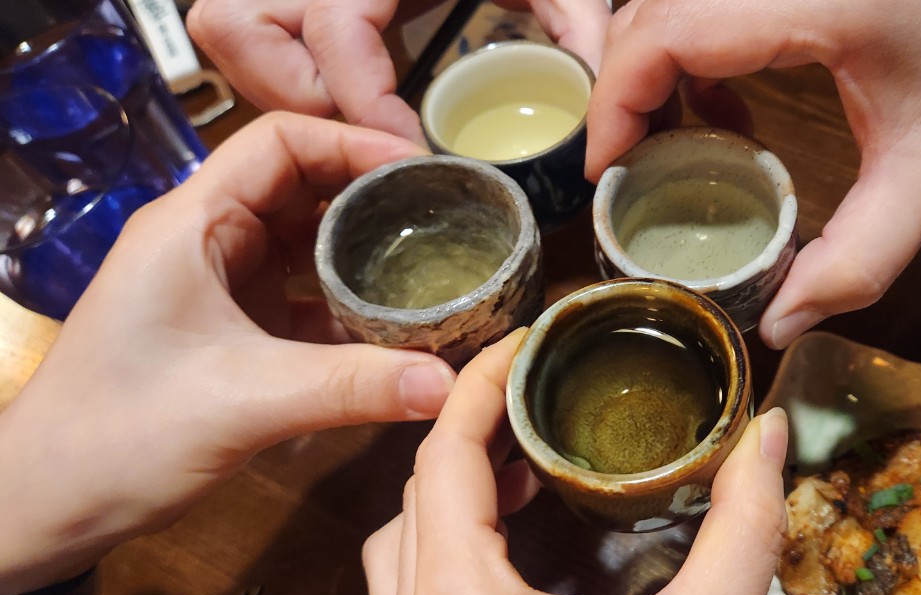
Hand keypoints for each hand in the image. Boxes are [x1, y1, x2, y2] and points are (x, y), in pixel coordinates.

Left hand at [0, 113, 454, 594]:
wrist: (53, 502)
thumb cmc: (118, 434)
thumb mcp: (244, 401)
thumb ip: (351, 387)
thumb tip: (448, 381)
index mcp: (192, 225)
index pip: (280, 143)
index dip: (353, 143)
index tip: (422, 171)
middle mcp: (208, 242)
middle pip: (304, 187)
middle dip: (374, 197)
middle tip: (448, 216)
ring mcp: (222, 288)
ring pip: (310, 246)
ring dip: (369, 253)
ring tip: (438, 263)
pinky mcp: (236, 333)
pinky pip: (308, 301)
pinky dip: (354, 308)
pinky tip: (401, 327)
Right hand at [187, 0, 611, 142]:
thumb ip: (575, 17)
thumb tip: (593, 91)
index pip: (338, 30)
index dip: (365, 101)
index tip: (411, 152)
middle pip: (240, 29)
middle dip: (301, 96)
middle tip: (370, 131)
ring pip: (228, 31)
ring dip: (281, 87)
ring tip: (352, 116)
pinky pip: (245, 31)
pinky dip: (284, 74)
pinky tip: (346, 95)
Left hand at [364, 331, 788, 594]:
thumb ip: (741, 526)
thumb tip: (765, 435)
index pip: (442, 464)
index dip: (476, 387)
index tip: (522, 344)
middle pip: (410, 502)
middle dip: (468, 439)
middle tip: (535, 402)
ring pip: (394, 556)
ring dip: (446, 499)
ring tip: (523, 470)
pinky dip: (444, 555)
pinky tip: (511, 552)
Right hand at [586, 0, 920, 347]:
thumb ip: (858, 258)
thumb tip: (781, 323)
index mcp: (809, 0)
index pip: (662, 33)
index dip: (616, 105)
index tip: (610, 174)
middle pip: (653, 9)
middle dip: (629, 91)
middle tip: (636, 170)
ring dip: (662, 66)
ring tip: (684, 142)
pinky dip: (699, 44)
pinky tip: (733, 103)